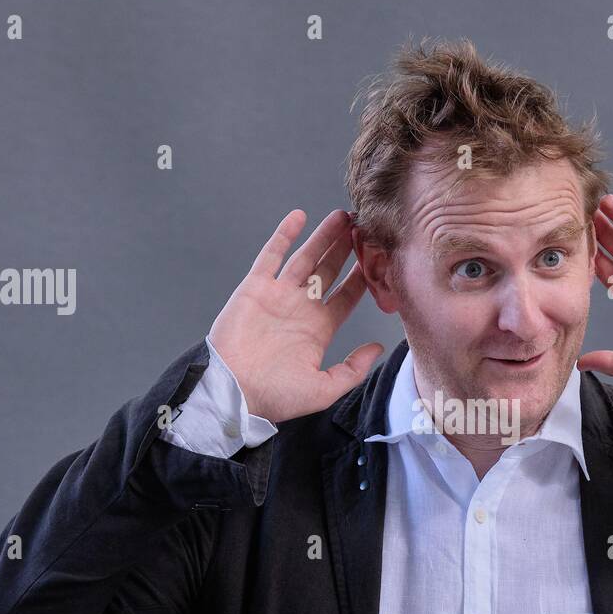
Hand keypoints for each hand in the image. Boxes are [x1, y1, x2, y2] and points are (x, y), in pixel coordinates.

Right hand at [209, 208, 383, 423]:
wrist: (233, 392)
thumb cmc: (275, 396)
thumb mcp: (324, 389)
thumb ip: (353, 369)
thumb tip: (378, 348)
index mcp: (318, 329)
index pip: (346, 297)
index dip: (362, 278)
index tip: (379, 259)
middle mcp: (301, 308)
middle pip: (329, 271)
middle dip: (347, 250)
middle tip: (364, 228)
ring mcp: (278, 295)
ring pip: (306, 257)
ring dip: (323, 237)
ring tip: (342, 216)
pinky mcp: (255, 287)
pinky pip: (271, 255)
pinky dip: (284, 235)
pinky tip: (299, 216)